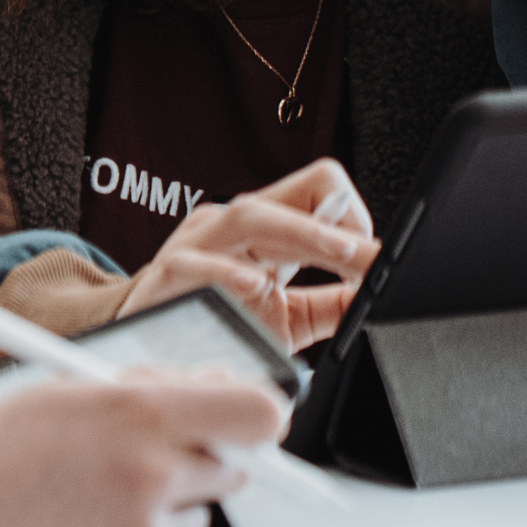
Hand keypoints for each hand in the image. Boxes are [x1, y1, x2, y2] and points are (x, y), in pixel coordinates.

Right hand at [0, 369, 283, 526]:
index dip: (260, 415)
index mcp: (133, 411)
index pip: (256, 413)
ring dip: (164, 506)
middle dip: (200, 458)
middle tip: (145, 453)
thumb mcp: (60, 391)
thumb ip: (144, 388)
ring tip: (88, 494)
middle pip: (232, 468)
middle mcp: (148, 473)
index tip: (252, 419)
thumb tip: (210, 388)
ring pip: (195, 518)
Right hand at [116, 157, 377, 352]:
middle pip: (291, 195)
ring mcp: (197, 244)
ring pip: (249, 215)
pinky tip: (255, 287)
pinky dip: (228, 274)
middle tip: (367, 257)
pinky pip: (197, 264)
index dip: (350, 216)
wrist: (146, 337)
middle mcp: (231, 225)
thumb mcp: (287, 313)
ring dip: (302, 233)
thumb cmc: (217, 318)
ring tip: (337, 255)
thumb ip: (331, 303)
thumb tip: (380, 299)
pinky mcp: (167, 275)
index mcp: (264, 227)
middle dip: (336, 226)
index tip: (370, 259)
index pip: (318, 188)